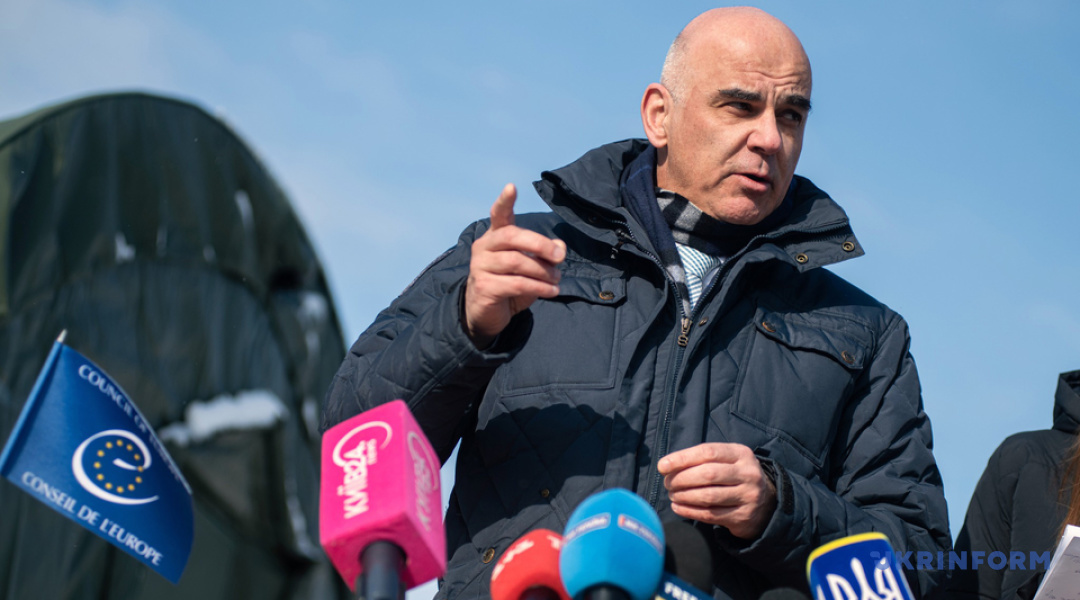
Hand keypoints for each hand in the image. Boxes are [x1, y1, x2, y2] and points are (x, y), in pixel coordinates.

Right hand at [463, 183, 565, 347]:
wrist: (486, 315)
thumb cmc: (510, 285)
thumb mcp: (532, 267)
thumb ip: (545, 254)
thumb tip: (559, 248)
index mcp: (495, 237)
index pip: (498, 214)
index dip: (505, 201)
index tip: (512, 187)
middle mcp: (484, 247)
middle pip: (512, 236)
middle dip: (540, 244)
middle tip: (559, 257)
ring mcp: (480, 267)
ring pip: (517, 262)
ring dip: (543, 272)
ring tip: (556, 280)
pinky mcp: (484, 287)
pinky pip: (517, 284)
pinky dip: (539, 287)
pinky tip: (552, 291)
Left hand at [657, 443, 776, 538]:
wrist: (765, 503)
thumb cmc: (734, 476)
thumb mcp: (726, 461)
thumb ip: (701, 460)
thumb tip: (666, 466)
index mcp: (741, 454)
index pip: (707, 452)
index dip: (682, 458)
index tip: (662, 466)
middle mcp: (748, 474)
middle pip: (708, 474)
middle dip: (681, 479)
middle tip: (667, 484)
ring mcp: (748, 496)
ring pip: (708, 496)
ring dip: (684, 496)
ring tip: (672, 495)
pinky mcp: (743, 517)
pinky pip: (710, 515)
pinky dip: (689, 511)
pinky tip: (678, 508)